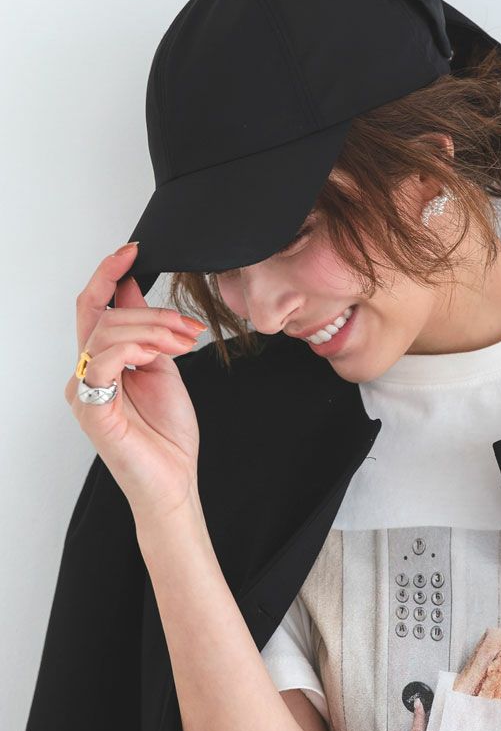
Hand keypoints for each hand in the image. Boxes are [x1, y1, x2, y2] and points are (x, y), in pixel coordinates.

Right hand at [64, 242, 204, 528]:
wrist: (174, 480)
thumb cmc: (168, 432)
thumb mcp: (163, 366)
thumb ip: (148, 331)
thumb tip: (134, 288)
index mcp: (103, 362)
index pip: (94, 308)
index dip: (108, 275)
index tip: (133, 250)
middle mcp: (87, 373)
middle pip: (101, 316)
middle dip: (150, 311)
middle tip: (187, 327)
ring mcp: (85, 391)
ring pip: (105, 333)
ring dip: (150, 328)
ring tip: (182, 344)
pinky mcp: (92, 409)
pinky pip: (101, 363)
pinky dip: (132, 349)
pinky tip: (155, 356)